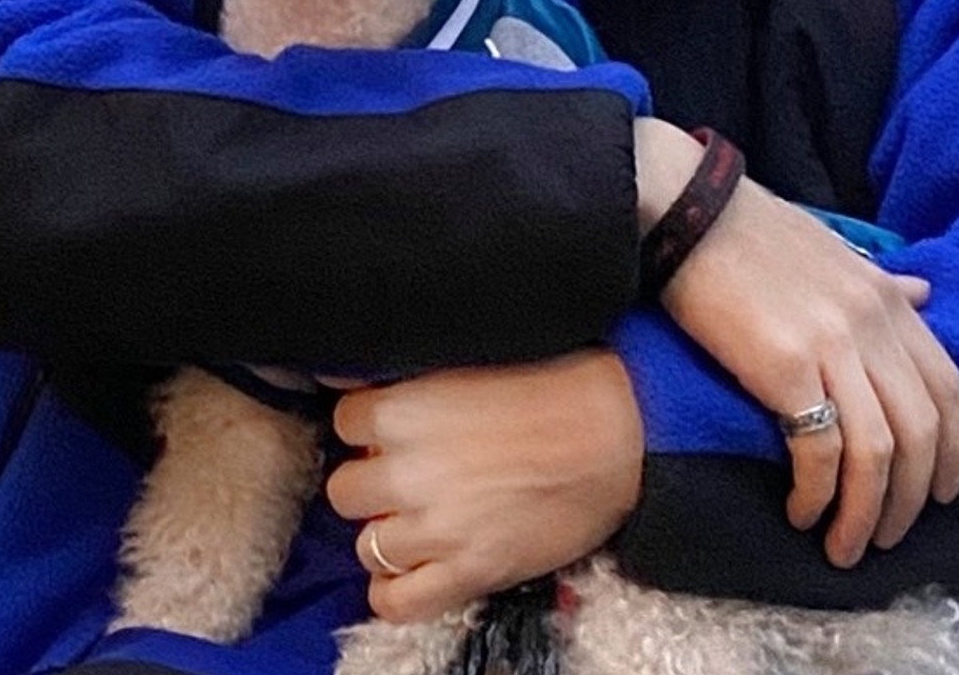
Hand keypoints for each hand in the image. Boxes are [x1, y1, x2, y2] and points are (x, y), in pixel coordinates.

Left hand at [326, 350, 643, 621]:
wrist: (615, 429)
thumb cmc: (550, 381)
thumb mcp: (466, 355)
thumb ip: (405, 374)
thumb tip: (348, 377)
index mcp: (402, 410)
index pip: (344, 422)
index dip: (369, 423)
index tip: (392, 424)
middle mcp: (407, 472)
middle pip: (346, 490)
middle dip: (373, 480)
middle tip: (408, 471)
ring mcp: (435, 529)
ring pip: (368, 546)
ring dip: (389, 532)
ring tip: (421, 516)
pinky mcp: (468, 573)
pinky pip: (397, 602)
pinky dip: (396, 591)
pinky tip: (415, 569)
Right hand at [660, 174, 958, 567]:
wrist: (686, 209)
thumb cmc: (751, 230)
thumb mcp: (832, 250)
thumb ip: (880, 281)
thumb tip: (924, 294)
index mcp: (884, 296)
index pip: (948, 387)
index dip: (952, 450)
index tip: (939, 493)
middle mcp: (871, 321)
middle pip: (919, 431)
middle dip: (910, 499)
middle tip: (887, 538)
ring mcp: (831, 343)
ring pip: (877, 453)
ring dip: (866, 513)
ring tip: (844, 546)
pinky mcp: (783, 365)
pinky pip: (820, 451)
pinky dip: (818, 494)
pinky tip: (800, 511)